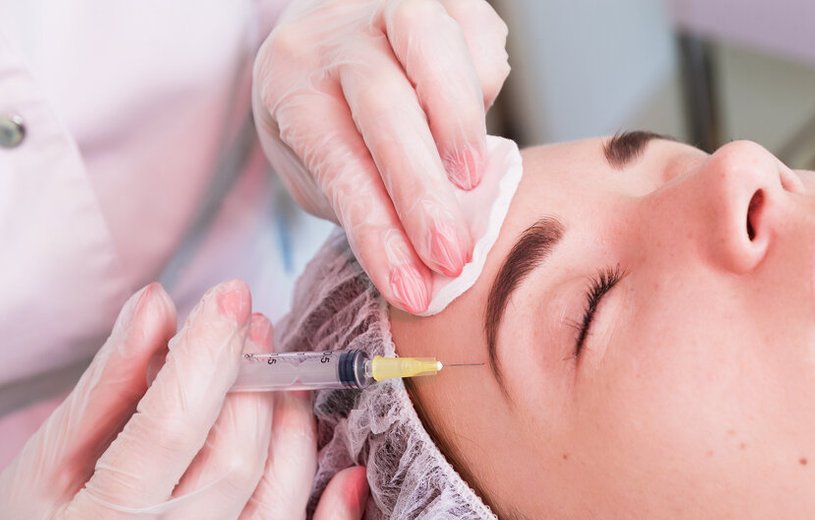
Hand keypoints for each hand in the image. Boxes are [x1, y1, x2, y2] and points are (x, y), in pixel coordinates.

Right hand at [0, 281, 366, 517]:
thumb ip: (108, 383)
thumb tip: (158, 303)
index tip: (229, 295)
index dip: (206, 354)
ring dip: (291, 424)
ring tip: (277, 377)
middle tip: (254, 327)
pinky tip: (345, 472)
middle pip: (234, 457)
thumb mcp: (52, 460)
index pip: (170, 426)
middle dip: (252, 381)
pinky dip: (335, 510)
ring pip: (279, 494)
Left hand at [253, 0, 510, 312]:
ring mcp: (387, 5)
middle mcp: (335, 37)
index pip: (337, 164)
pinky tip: (477, 121)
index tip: (411, 289)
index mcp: (292, 85)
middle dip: (422, 191)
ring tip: (474, 180)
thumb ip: (362, 203)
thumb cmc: (327, 110)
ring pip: (428, 45)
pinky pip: (474, 33)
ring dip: (457, 120)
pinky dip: (484, 82)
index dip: (377, 231)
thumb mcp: (317, 164)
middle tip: (452, 255)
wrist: (331, 27)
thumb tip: (424, 265)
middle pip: (382, 108)